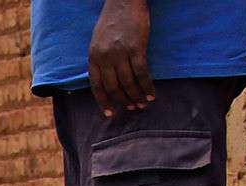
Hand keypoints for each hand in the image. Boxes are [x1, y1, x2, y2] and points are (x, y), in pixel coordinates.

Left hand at [89, 0, 152, 116]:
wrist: (123, 1)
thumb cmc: (112, 21)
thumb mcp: (98, 42)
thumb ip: (100, 59)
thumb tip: (106, 78)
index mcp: (93, 57)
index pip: (96, 86)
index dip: (103, 101)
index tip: (109, 113)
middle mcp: (104, 58)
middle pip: (113, 87)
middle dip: (122, 101)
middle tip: (132, 109)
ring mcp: (120, 53)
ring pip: (128, 82)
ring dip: (136, 96)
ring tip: (142, 104)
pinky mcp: (136, 48)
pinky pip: (141, 73)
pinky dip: (146, 85)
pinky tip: (151, 94)